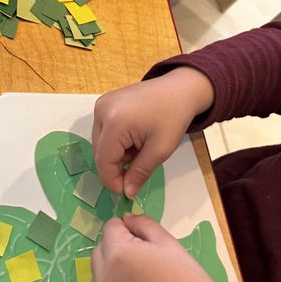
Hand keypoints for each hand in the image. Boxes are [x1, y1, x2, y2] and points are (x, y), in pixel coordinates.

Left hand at [91, 214, 243, 281]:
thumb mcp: (167, 241)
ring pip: (99, 272)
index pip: (110, 228)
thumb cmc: (185, 277)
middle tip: (143, 258)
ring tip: (141, 278)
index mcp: (118, 254)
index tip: (146, 242)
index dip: (128, 229)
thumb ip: (142, 223)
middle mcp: (103, 277)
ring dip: (112, 269)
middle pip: (100, 249)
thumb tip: (125, 220)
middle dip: (116, 247)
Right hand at [92, 67, 213, 196]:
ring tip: (140, 148)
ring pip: (101, 143)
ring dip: (117, 154)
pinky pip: (104, 131)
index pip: (104, 161)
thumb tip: (127, 193)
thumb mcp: (160, 150)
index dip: (112, 180)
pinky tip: (134, 138)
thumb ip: (139, 172)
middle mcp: (101, 111)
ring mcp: (101, 105)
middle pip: (100, 152)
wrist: (180, 88)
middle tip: (139, 168)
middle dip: (116, 166)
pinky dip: (116, 141)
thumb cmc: (174, 117)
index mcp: (114, 122)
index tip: (125, 192)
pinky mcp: (105, 103)